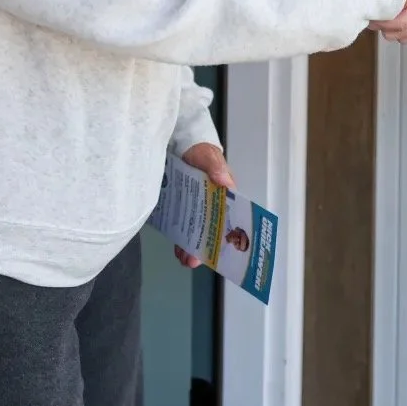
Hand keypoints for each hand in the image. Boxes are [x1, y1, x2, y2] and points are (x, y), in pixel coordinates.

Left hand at [174, 142, 235, 269]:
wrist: (179, 144)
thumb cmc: (199, 150)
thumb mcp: (208, 155)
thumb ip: (215, 166)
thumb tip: (224, 182)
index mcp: (224, 194)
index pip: (229, 216)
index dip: (226, 233)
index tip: (223, 249)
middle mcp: (211, 204)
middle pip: (211, 228)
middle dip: (205, 247)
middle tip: (196, 261)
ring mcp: (195, 207)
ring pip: (196, 230)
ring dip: (192, 247)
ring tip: (186, 261)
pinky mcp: (180, 207)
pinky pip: (182, 225)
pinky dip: (180, 238)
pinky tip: (177, 250)